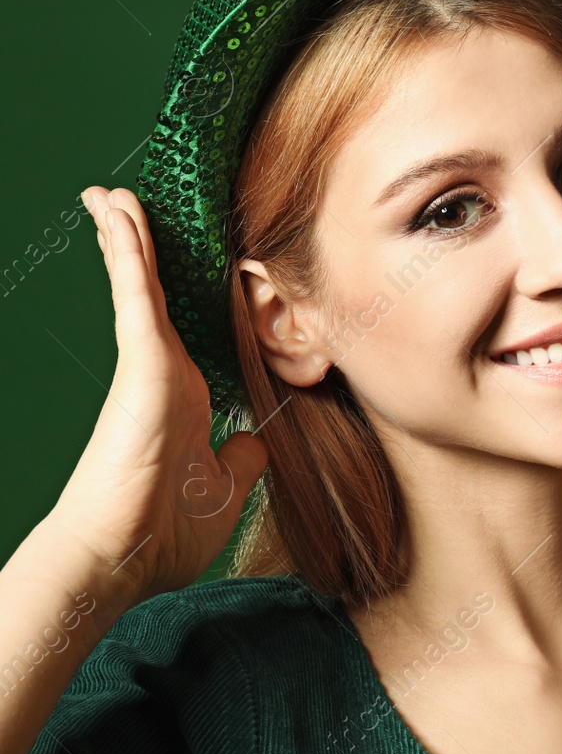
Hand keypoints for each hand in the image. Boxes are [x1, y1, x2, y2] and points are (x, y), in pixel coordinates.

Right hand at [49, 186, 269, 607]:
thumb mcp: (224, 488)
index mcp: (188, 396)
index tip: (190, 261)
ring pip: (144, 283)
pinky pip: (137, 291)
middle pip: (161, 295)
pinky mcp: (141, 360)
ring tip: (115, 196)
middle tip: (134, 208)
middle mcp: (167, 372)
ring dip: (132, 237)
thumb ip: (241, 459)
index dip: (189, 293)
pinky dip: (130, 251)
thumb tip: (255, 440)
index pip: (191, 329)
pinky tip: (118, 213)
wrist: (123, 557)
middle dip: (150, 252)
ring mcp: (151, 363)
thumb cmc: (164, 533)